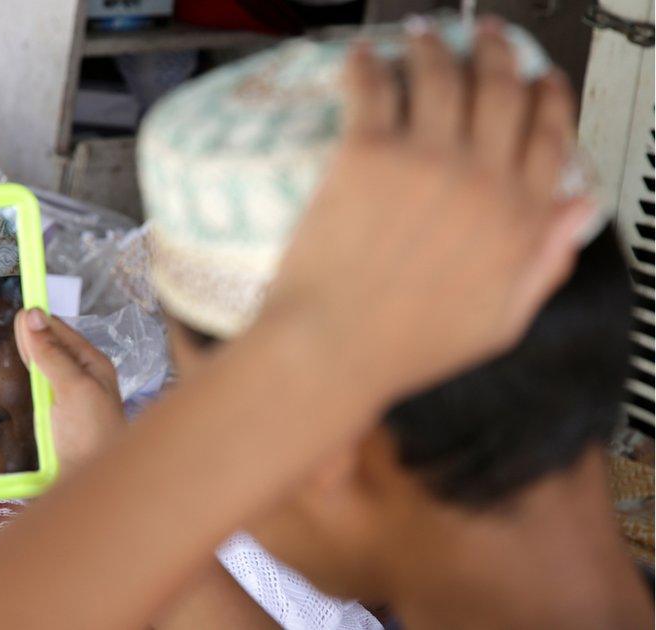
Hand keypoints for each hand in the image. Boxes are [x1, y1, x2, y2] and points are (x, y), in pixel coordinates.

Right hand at [14, 308, 124, 471]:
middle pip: (47, 347)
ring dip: (22, 358)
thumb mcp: (74, 389)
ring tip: (3, 342)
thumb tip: (32, 316)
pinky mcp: (50, 420)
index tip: (15, 311)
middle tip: (3, 324)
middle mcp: (79, 378)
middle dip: (28, 336)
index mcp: (92, 365)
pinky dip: (19, 383)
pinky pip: (32, 393)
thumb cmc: (95, 436)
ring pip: (38, 369)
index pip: (60, 330)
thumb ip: (52, 355)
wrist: (98, 486)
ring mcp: (64, 399)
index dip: (38, 320)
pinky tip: (9, 378)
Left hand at [264, 19, 593, 402]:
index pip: (549, 137)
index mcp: (517, 220)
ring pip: (442, 75)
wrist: (330, 350)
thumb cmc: (406, 347)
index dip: (547, 99)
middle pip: (501, 90)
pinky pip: (374, 87)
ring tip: (424, 34)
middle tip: (485, 35)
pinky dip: (370, 64)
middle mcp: (479, 179)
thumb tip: (577, 210)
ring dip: (435, 45)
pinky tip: (365, 55)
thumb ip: (544, 263)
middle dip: (497, 52)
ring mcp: (423, 159)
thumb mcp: (499, 323)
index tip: (540, 81)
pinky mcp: (365, 152)